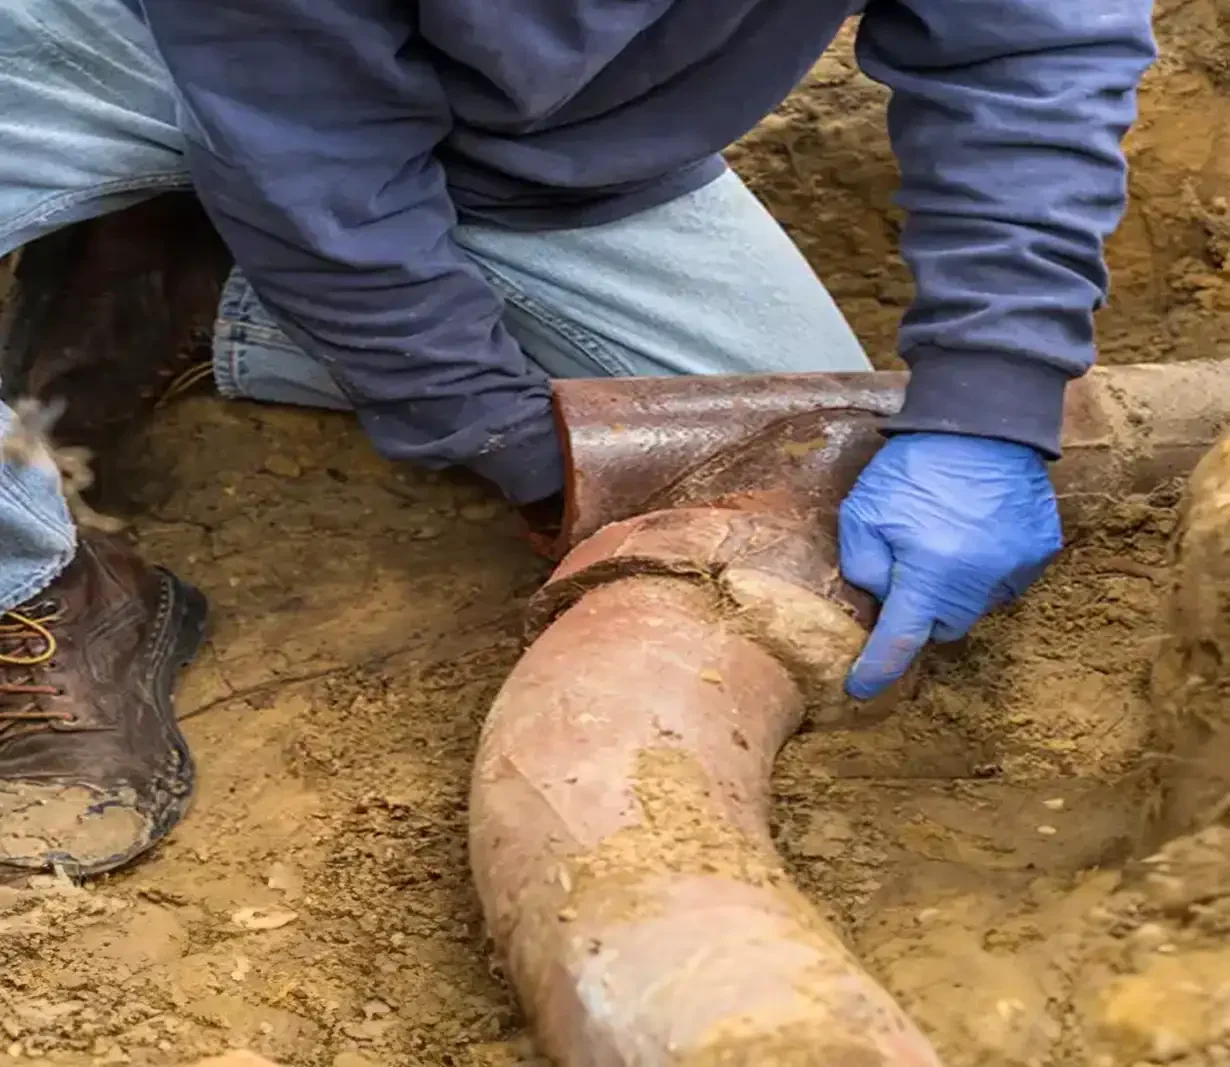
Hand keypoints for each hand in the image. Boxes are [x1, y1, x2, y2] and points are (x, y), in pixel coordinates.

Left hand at [839, 432, 1061, 698]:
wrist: (983, 421)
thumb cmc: (914, 464)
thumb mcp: (863, 511)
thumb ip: (864, 565)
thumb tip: (879, 600)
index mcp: (929, 574)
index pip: (900, 641)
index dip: (877, 671)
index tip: (859, 689)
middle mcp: (977, 581)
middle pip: (941, 626)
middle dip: (920, 612)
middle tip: (907, 571)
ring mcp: (1014, 568)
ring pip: (974, 605)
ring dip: (954, 589)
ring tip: (943, 541)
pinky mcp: (1038, 552)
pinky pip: (1003, 580)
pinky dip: (985, 569)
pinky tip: (973, 532)